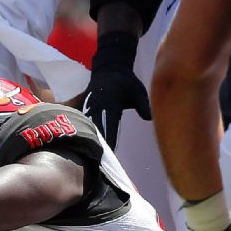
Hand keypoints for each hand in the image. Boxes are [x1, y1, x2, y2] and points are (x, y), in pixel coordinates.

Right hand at [81, 32, 149, 146]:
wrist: (110, 69)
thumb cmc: (126, 82)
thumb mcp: (138, 92)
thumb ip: (143, 105)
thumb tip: (149, 117)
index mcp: (110, 104)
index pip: (108, 126)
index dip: (108, 140)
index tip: (108, 153)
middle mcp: (97, 107)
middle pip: (95, 129)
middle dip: (96, 144)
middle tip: (97, 160)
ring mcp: (89, 107)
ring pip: (87, 126)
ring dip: (88, 139)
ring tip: (87, 155)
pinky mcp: (85, 107)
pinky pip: (83, 121)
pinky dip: (83, 131)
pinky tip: (81, 143)